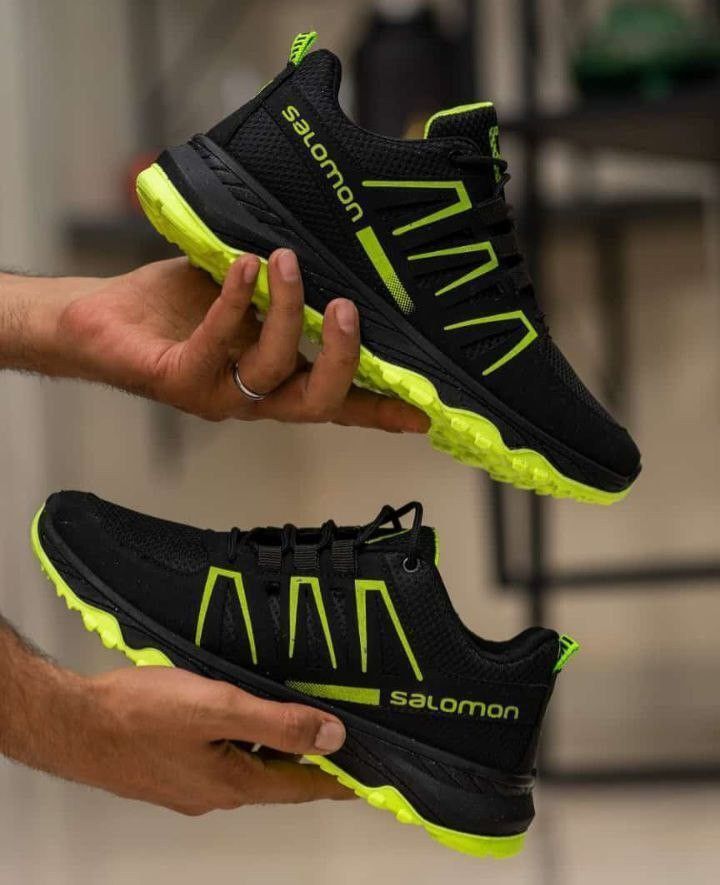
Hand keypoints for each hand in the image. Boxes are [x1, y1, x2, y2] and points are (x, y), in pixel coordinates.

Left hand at [57, 250, 428, 431]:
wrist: (100, 321)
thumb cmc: (177, 311)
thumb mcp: (244, 298)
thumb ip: (284, 293)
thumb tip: (330, 254)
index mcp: (278, 382)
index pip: (338, 402)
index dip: (380, 410)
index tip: (423, 411)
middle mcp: (255, 398)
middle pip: (317, 402)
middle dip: (341, 358)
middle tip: (349, 309)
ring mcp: (218, 395)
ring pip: (272, 369)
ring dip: (286, 312)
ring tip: (286, 261)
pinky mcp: (178, 381)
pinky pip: (217, 342)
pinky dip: (235, 300)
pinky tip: (243, 266)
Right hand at [74, 667, 350, 813]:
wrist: (74, 724)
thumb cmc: (137, 716)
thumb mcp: (218, 710)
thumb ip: (277, 723)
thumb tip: (331, 737)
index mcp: (233, 784)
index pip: (303, 786)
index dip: (338, 780)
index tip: (368, 778)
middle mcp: (215, 792)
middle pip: (277, 777)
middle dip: (309, 760)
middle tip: (337, 737)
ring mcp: (191, 783)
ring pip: (248, 765)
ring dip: (274, 746)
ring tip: (296, 719)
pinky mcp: (171, 767)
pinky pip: (222, 756)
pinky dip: (243, 740)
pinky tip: (239, 717)